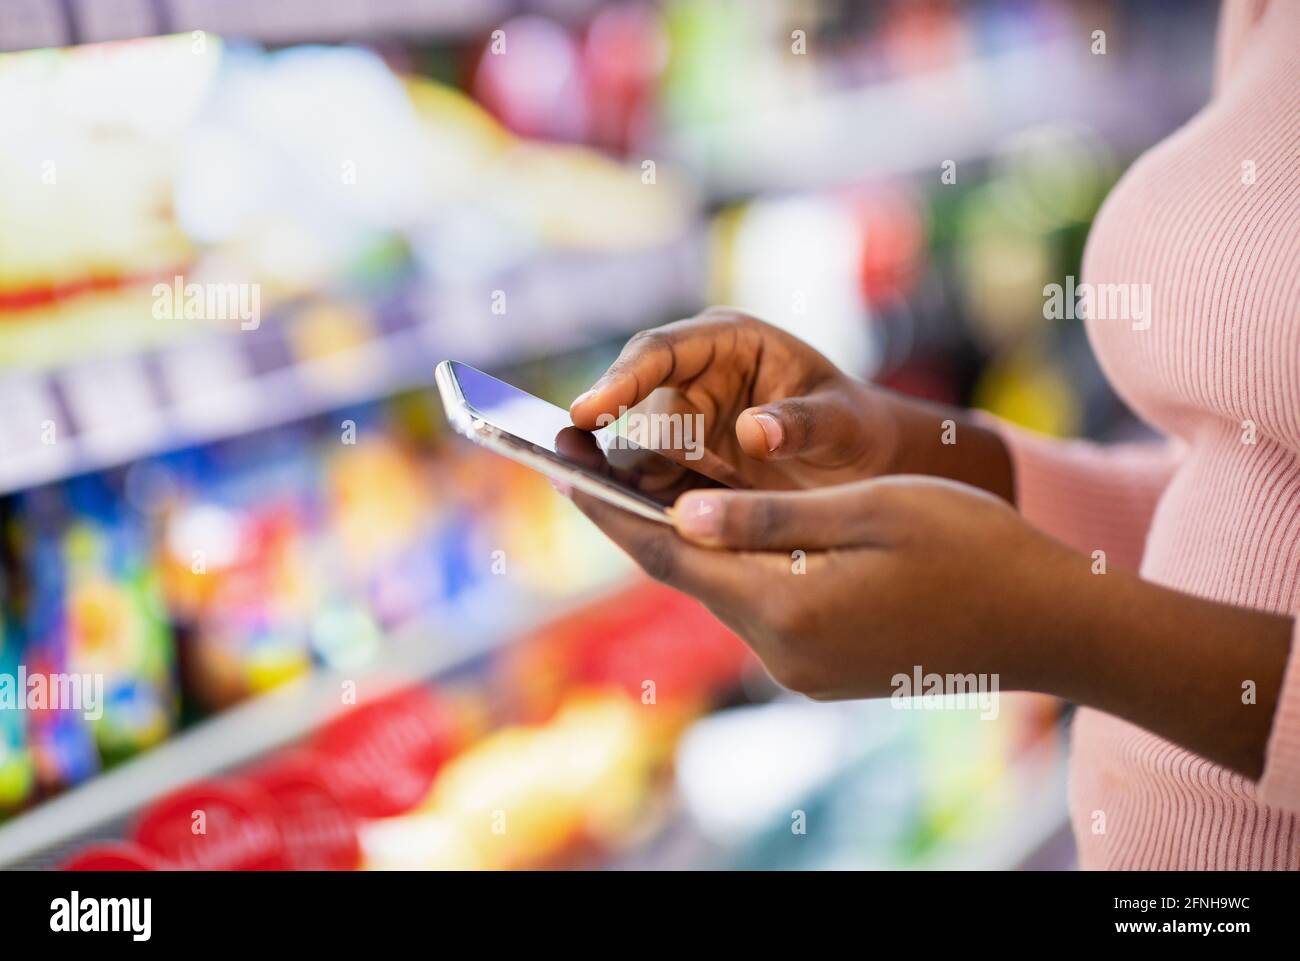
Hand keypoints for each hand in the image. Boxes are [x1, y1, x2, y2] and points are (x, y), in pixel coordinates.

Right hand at [569, 308, 890, 490]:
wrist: (862, 467)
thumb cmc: (854, 427)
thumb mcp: (843, 422)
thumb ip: (803, 425)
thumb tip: (753, 434)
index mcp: (728, 342)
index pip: (659, 352)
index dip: (620, 381)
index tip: (588, 411)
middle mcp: (692, 379)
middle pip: (634, 408)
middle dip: (605, 439)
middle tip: (571, 468)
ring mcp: (682, 425)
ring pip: (632, 453)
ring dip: (614, 479)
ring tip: (586, 500)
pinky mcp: (680, 470)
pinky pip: (646, 488)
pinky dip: (637, 507)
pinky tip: (625, 526)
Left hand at [569, 475, 1066, 698]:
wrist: (1051, 624)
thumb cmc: (971, 547)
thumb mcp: (870, 510)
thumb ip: (769, 518)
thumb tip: (681, 514)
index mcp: (786, 607)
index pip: (666, 555)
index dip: (605, 508)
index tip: (557, 464)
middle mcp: (782, 652)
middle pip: (685, 577)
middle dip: (634, 519)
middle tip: (588, 461)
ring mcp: (803, 670)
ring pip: (722, 593)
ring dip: (686, 543)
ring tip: (647, 481)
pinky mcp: (825, 672)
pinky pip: (760, 609)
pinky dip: (734, 567)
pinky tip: (726, 528)